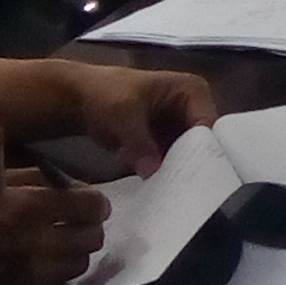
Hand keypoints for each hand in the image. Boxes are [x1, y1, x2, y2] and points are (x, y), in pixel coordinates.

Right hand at [0, 168, 113, 284]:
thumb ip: (36, 181)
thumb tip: (75, 187)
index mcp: (28, 209)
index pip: (92, 206)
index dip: (96, 202)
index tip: (90, 202)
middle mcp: (37, 245)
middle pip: (93, 237)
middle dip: (89, 227)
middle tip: (77, 224)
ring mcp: (32, 279)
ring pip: (81, 264)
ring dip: (75, 252)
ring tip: (58, 245)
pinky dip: (56, 276)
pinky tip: (40, 267)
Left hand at [55, 61, 217, 175]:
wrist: (78, 98)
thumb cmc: (103, 93)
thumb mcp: (123, 114)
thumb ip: (139, 142)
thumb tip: (152, 171)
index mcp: (192, 90)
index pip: (207, 125)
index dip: (202, 150)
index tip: (191, 176)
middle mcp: (194, 108)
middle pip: (203, 143)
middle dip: (191, 165)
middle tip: (184, 191)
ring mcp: (181, 127)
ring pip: (189, 156)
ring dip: (178, 173)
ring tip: (172, 194)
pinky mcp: (167, 143)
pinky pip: (173, 162)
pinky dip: (165, 175)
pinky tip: (160, 191)